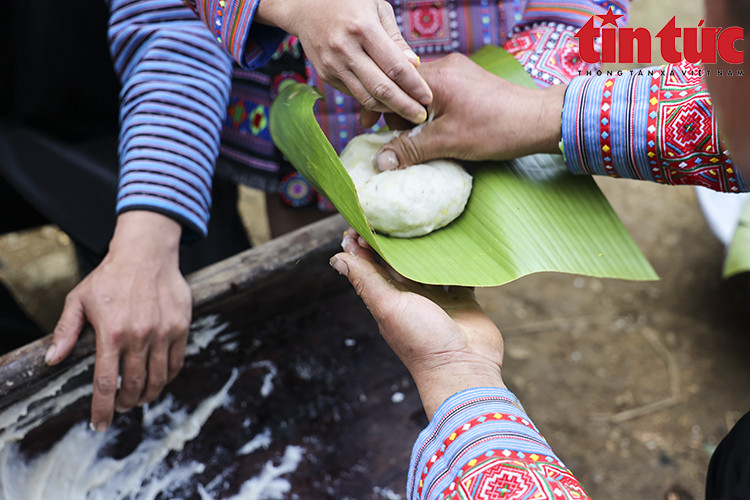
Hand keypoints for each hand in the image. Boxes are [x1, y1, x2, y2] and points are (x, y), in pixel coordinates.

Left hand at [46, 211, 191, 431]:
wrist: (147, 253)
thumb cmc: (111, 276)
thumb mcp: (79, 299)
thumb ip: (66, 331)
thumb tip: (52, 360)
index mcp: (112, 333)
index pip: (106, 383)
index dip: (102, 409)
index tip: (100, 425)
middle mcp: (140, 336)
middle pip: (134, 385)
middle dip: (125, 404)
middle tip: (120, 407)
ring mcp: (163, 332)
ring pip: (158, 378)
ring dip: (147, 394)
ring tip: (139, 397)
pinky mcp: (181, 327)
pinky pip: (175, 362)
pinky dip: (167, 377)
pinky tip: (158, 379)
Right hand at [256, 0, 431, 123]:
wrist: (305, 6)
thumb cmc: (349, 2)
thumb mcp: (377, 9)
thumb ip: (396, 40)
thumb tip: (415, 65)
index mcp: (363, 28)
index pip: (395, 67)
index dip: (415, 86)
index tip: (428, 98)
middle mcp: (345, 49)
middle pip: (381, 89)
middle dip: (405, 106)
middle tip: (420, 116)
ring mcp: (333, 65)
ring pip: (366, 98)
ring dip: (388, 109)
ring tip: (406, 112)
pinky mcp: (326, 75)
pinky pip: (354, 94)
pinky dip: (372, 101)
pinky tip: (386, 102)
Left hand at [330, 229, 504, 418]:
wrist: (464, 369)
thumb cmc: (422, 341)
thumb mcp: (388, 307)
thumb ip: (365, 281)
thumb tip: (336, 257)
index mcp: (388, 299)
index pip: (369, 266)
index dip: (362, 245)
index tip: (360, 221)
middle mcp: (410, 297)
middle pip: (397, 262)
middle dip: (393, 240)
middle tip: (393, 213)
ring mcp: (437, 298)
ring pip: (428, 265)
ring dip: (426, 247)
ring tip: (426, 220)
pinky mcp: (462, 299)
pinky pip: (459, 274)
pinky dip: (459, 260)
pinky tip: (459, 242)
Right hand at [374, 53, 566, 170]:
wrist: (539, 120)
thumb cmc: (496, 129)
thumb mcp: (447, 143)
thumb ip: (409, 150)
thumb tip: (381, 162)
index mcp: (434, 77)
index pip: (391, 86)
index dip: (375, 109)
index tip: (365, 128)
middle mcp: (445, 67)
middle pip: (404, 90)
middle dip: (397, 117)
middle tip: (400, 142)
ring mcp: (459, 72)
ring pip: (422, 94)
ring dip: (416, 117)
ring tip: (424, 141)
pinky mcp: (470, 82)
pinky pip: (439, 96)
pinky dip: (433, 114)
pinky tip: (441, 132)